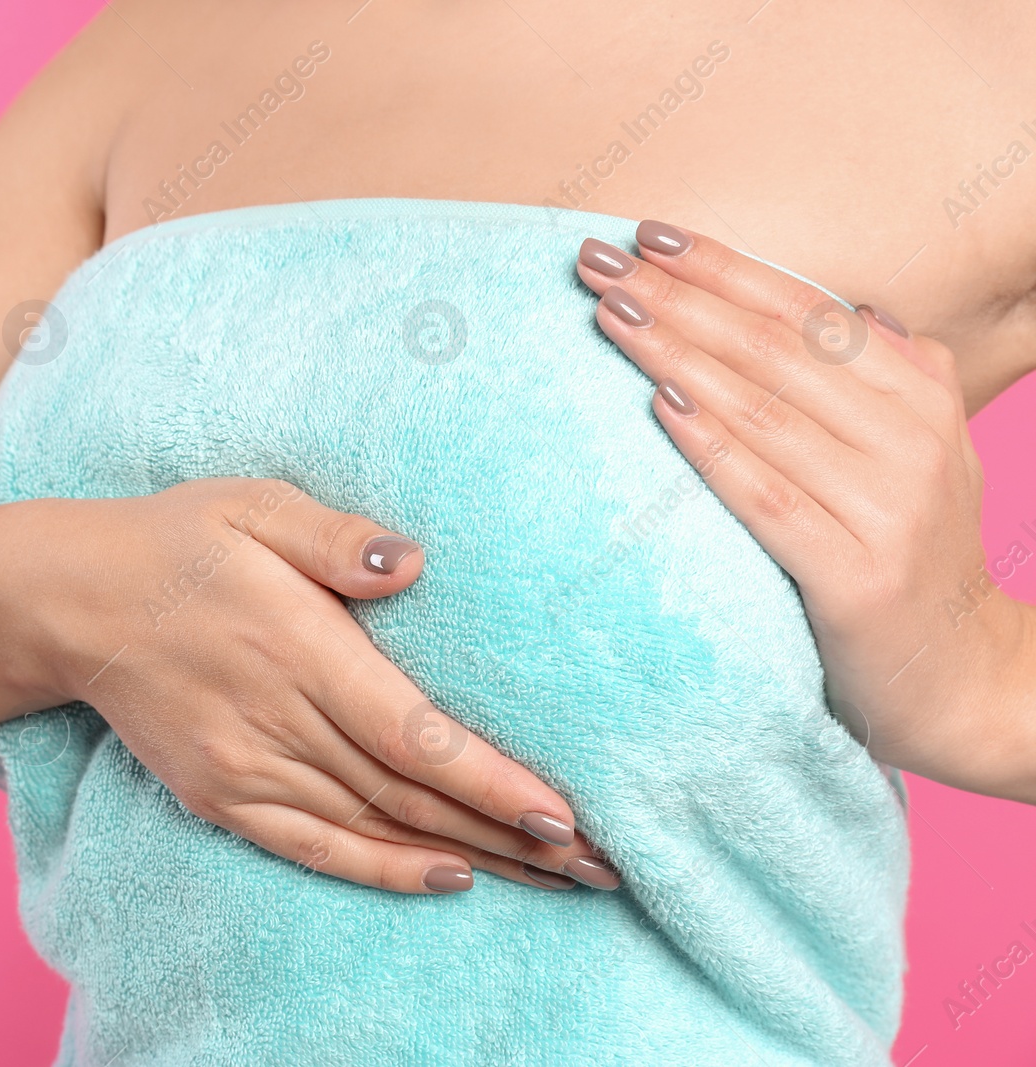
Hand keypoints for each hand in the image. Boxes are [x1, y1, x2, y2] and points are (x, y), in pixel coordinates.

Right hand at [7, 478, 619, 892]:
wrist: (73, 603)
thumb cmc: (177, 542)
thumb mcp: (252, 505)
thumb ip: (335, 538)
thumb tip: (413, 564)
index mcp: (298, 647)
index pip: (414, 733)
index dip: (491, 782)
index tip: (567, 813)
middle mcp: (277, 721)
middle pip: (410, 793)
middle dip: (509, 832)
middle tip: (598, 859)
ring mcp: (246, 768)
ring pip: (375, 827)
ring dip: (467, 854)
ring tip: (552, 875)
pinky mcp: (222, 796)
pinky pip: (314, 847)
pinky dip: (383, 869)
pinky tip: (446, 876)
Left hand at [576, 223, 1035, 801]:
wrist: (962, 678)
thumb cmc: (911, 553)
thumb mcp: (918, 454)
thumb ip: (889, 381)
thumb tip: (852, 309)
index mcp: (921, 396)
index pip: (807, 311)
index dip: (725, 267)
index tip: (648, 234)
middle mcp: (912, 440)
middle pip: (774, 350)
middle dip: (679, 297)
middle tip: (597, 261)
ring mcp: (889, 509)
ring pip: (763, 412)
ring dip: (677, 354)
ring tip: (609, 314)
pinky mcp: (856, 577)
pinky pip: (768, 498)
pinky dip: (713, 447)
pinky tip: (660, 405)